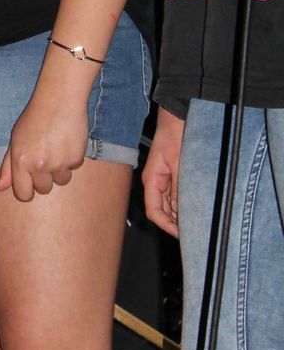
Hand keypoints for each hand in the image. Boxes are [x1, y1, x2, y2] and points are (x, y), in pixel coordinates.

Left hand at [0, 68, 89, 200]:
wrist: (59, 101)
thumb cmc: (34, 119)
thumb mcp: (15, 140)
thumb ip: (8, 166)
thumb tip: (0, 187)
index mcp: (21, 162)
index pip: (24, 194)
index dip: (27, 190)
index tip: (31, 183)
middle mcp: (39, 166)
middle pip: (44, 190)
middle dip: (44, 179)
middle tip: (44, 159)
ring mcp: (59, 163)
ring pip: (61, 181)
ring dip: (59, 170)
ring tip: (56, 149)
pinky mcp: (76, 158)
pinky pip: (73, 168)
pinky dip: (71, 159)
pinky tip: (66, 143)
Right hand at [142, 106, 183, 235]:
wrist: (177, 116)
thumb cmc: (174, 135)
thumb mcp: (179, 163)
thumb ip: (179, 188)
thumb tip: (182, 210)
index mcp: (152, 180)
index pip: (154, 211)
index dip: (167, 226)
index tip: (183, 234)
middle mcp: (155, 182)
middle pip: (161, 210)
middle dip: (175, 222)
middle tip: (193, 231)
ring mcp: (163, 178)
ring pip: (169, 204)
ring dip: (180, 213)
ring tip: (197, 220)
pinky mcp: (172, 173)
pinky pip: (175, 194)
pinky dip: (183, 202)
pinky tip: (195, 206)